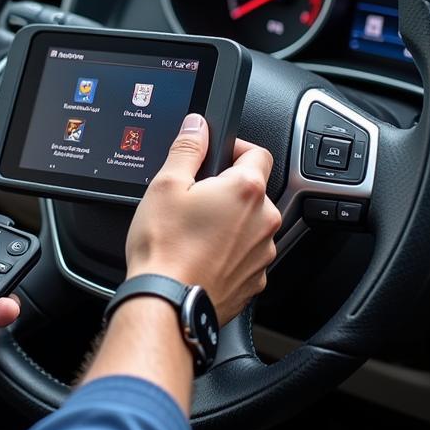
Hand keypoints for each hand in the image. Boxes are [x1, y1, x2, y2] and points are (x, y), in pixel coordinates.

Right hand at [125, 114, 280, 323]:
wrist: (168, 303)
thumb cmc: (165, 248)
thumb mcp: (165, 186)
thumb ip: (187, 148)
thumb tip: (198, 126)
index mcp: (246, 190)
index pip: (258, 153)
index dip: (236, 149)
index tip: (218, 156)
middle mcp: (263, 220)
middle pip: (253, 192)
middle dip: (227, 191)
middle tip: (194, 199)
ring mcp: (262, 253)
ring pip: (249, 225)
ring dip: (229, 223)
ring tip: (193, 233)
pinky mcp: (255, 280)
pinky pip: (245, 256)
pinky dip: (228, 253)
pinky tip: (200, 256)